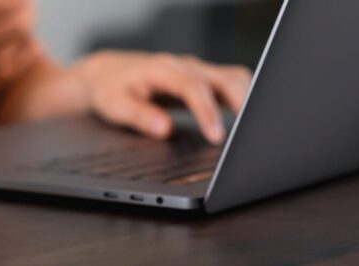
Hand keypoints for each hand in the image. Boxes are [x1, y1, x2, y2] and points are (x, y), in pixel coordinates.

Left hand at [77, 50, 251, 143]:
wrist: (108, 73)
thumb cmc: (110, 89)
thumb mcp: (115, 105)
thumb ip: (140, 117)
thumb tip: (165, 130)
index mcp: (163, 70)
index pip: (194, 87)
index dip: (208, 112)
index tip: (217, 137)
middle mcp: (184, 66)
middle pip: (224, 78)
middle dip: (241, 104)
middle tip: (248, 136)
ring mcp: (196, 71)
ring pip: (233, 78)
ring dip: (245, 100)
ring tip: (251, 130)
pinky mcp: (201, 79)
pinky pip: (230, 83)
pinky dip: (241, 99)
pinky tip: (244, 120)